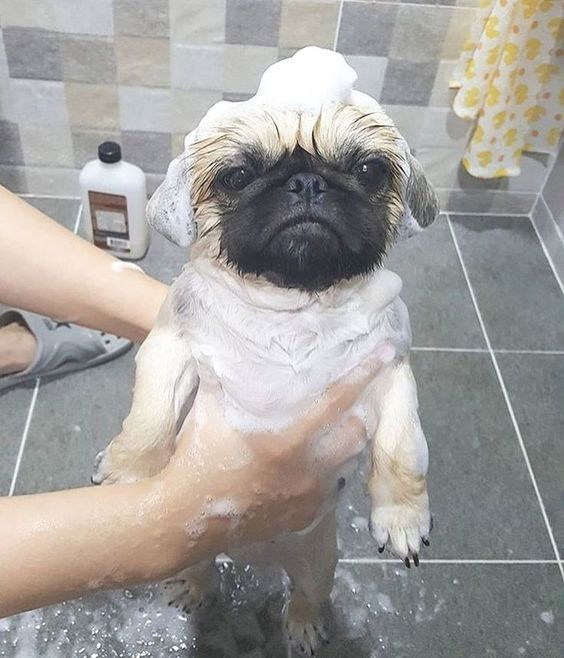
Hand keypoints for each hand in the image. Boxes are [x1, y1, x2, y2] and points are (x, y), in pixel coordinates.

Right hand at [153, 356, 382, 570]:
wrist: (186, 517)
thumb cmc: (196, 458)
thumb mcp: (207, 410)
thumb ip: (222, 377)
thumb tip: (222, 345)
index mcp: (287, 438)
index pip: (337, 398)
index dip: (364, 373)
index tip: (386, 353)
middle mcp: (308, 467)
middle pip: (356, 432)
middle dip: (360, 413)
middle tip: (357, 402)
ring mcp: (309, 496)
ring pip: (349, 463)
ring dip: (348, 444)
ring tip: (339, 431)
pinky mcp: (305, 517)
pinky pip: (333, 490)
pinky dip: (332, 474)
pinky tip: (317, 466)